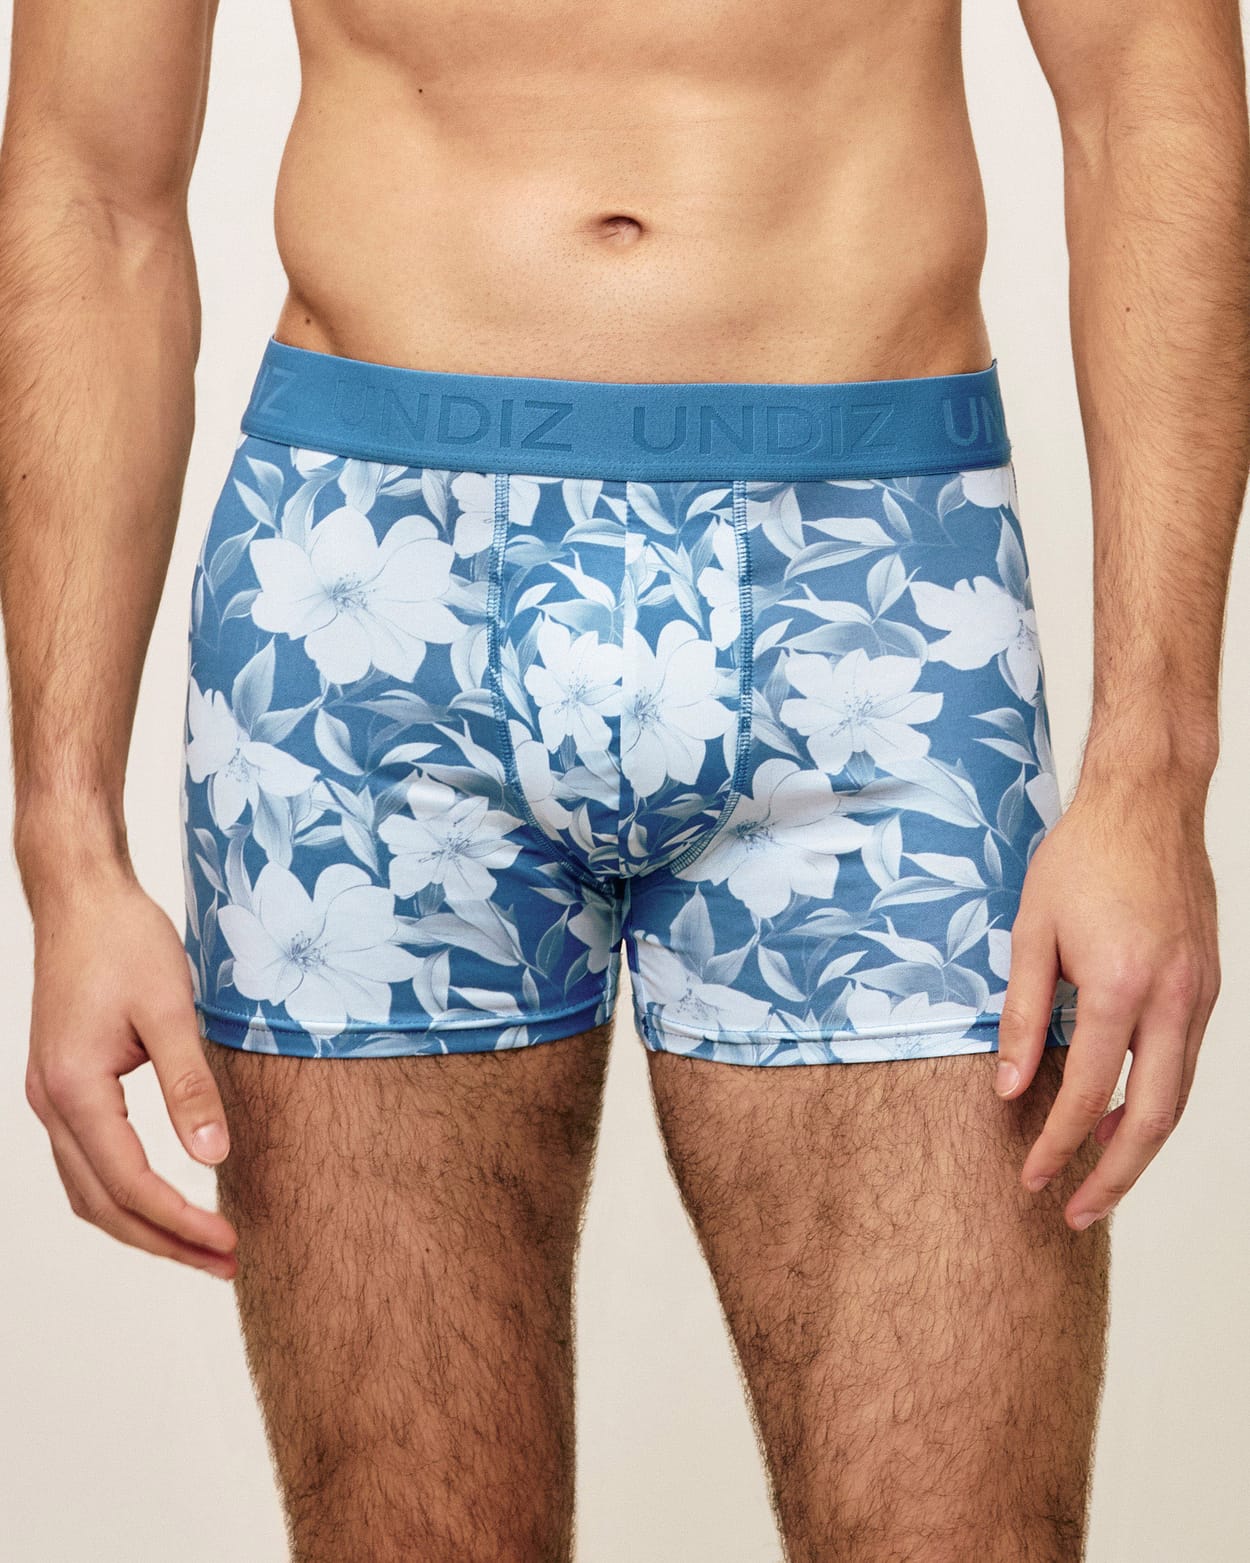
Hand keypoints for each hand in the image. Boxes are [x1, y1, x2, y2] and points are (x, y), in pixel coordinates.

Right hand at [24, 874, 238, 1277]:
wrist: (82, 899)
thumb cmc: (126, 942)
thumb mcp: (170, 1009)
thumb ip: (190, 1085)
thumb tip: (214, 1155)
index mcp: (75, 1088)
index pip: (130, 1183)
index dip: (180, 1221)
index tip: (230, 1242)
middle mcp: (52, 1102)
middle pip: (103, 1203)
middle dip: (164, 1241)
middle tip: (226, 1263)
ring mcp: (51, 1095)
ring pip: (89, 1189)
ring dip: (142, 1224)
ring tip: (201, 1244)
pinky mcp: (63, 1084)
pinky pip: (86, 1161)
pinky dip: (122, 1193)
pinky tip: (163, 1199)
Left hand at [994, 782, 1219, 1229]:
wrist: (1147, 803)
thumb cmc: (1081, 858)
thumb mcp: (1030, 931)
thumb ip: (1021, 1015)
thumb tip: (1008, 1088)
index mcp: (1120, 986)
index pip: (1087, 1093)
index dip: (1056, 1145)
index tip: (1030, 1178)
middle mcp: (1171, 998)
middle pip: (1154, 1118)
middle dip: (1114, 1175)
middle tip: (1075, 1212)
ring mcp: (1199, 993)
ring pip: (1180, 1096)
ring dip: (1141, 1144)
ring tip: (1099, 1179)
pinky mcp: (1206, 985)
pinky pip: (1186, 1061)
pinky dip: (1158, 1099)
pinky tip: (1126, 1114)